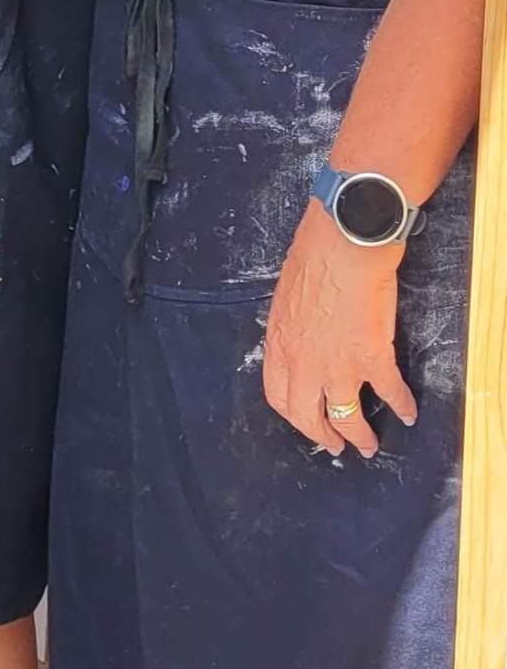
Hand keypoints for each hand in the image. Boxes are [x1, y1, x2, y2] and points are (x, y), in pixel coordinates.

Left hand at [263, 201, 416, 457]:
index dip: (294, 416)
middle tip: (336, 446)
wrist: (344, 243)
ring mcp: (338, 363)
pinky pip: (391, 392)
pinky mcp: (373, 357)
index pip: (278, 395)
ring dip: (359, 436)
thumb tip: (300, 343)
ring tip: (369, 446)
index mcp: (280, 344)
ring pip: (346, 416)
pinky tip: (410, 413)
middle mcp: (304, 361)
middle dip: (323, 436)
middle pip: (307, 416)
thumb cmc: (313, 258)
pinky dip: (402, 406)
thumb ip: (292, 329)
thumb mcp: (287, 298)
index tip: (306, 424)